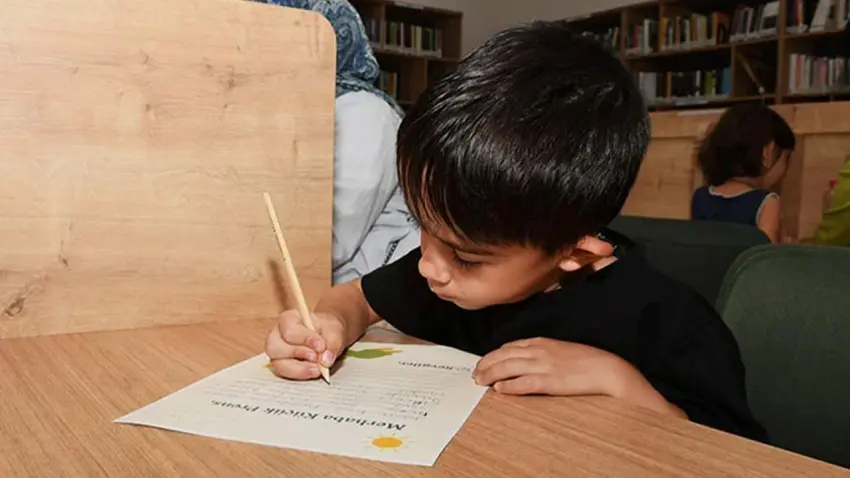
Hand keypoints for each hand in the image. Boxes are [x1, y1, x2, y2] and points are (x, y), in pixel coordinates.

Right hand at [264, 310, 345, 379]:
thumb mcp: (335, 332)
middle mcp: (277, 334)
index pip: (289, 330)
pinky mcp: (281, 365)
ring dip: (298, 369)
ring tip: (318, 368)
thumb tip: (324, 361)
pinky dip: (299, 374)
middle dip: (297, 354)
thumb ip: (332, 344)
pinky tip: (313, 372)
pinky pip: (284, 373)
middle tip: (316, 358)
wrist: (328, 337)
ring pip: (277, 364)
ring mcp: (277, 351)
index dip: (305, 339)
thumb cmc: (327, 330)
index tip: (321, 346)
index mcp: (289, 319)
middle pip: (275, 347)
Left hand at [473, 337, 634, 396]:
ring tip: (479, 381)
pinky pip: (522, 383)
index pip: (509, 347)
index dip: (493, 355)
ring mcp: (542, 366)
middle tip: (475, 373)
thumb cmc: (586, 361)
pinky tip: (499, 389)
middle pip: (503, 356)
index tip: (484, 362)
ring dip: (490, 375)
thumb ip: (542, 353)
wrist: (605, 369)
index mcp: (541, 343)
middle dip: (486, 364)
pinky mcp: (549, 381)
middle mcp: (538, 351)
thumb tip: (525, 361)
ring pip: (507, 368)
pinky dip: (508, 386)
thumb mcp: (560, 350)